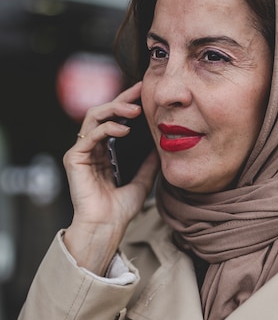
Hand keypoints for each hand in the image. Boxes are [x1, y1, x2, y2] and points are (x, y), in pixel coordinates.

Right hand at [62, 82, 159, 274]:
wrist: (107, 227)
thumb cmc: (120, 210)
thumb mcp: (143, 181)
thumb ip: (149, 163)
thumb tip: (162, 145)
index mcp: (105, 152)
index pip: (115, 120)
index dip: (128, 105)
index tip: (145, 94)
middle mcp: (91, 149)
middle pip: (103, 113)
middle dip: (122, 100)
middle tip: (140, 92)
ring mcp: (81, 153)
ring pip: (93, 118)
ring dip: (114, 110)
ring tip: (134, 110)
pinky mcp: (74, 159)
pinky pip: (89, 135)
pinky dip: (106, 128)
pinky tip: (123, 128)